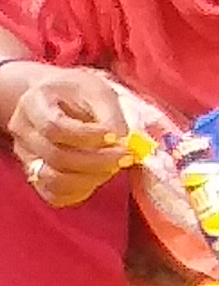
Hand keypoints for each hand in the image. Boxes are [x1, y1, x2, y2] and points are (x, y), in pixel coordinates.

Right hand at [7, 68, 137, 207]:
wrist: (57, 99)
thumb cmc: (79, 94)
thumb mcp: (98, 92)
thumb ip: (112, 115)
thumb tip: (126, 141)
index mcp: (34, 103)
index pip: (53, 127)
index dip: (87, 136)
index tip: (116, 136)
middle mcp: (23, 131)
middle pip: (56, 157)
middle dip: (98, 161)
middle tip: (127, 155)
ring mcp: (26, 156)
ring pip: (54, 180)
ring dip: (92, 178)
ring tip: (115, 165)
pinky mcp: (36, 175)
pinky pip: (55, 194)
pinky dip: (82, 190)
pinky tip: (100, 175)